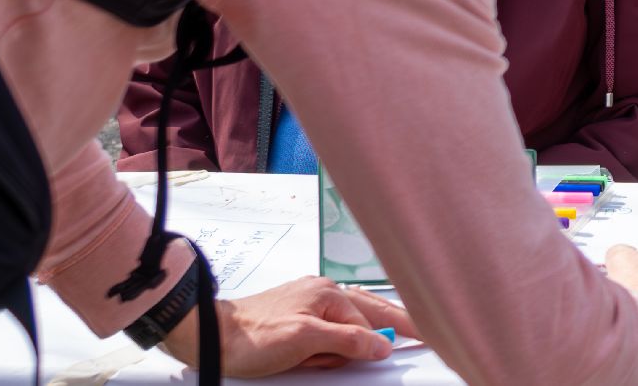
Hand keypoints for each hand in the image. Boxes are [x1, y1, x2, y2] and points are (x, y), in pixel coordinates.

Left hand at [158, 276, 412, 375]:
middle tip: (422, 331)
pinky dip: (344, 337)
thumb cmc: (253, 336)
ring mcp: (309, 303)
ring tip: (395, 332)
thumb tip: (381, 344)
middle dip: (395, 320)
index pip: (372, 319)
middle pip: (369, 310)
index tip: (424, 336)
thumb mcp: (306, 340)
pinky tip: (347, 345)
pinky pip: (332, 324)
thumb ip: (347, 340)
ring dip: (368, 330)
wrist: (213, 337)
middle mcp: (322, 293)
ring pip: (352, 316)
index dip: (397, 331)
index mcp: (327, 293)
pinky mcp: (297, 316)